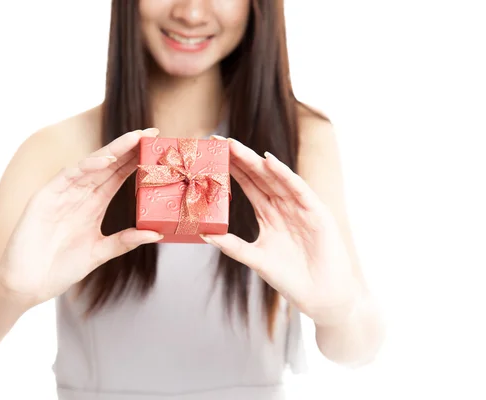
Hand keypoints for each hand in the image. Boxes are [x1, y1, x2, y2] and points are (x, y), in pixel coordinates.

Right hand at [0, 128, 162, 307]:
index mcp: (94, 204)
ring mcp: (63, 193)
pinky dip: (87, 166)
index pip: (119, 176)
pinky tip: (106, 160)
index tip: (157, 148)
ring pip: (91, 164)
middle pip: (108, 165)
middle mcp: (80, 194)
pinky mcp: (46, 196)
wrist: (28, 284)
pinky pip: (68, 175)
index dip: (137, 161)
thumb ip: (125, 241)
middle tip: (152, 133)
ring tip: (135, 138)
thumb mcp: (100, 252)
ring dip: (113, 150)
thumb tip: (157, 233)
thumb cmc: (60, 268)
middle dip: (129, 148)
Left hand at [201, 138, 357, 325]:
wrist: (320, 297)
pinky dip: (284, 174)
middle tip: (217, 141)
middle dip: (238, 158)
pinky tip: (268, 161)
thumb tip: (204, 233)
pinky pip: (298, 189)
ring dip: (255, 161)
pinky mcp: (316, 212)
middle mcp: (284, 206)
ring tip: (235, 146)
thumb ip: (232, 245)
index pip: (248, 185)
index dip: (231, 170)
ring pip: (275, 178)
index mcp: (269, 214)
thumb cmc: (291, 279)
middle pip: (258, 176)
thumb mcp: (255, 258)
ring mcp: (300, 207)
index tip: (211, 156)